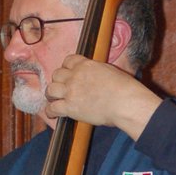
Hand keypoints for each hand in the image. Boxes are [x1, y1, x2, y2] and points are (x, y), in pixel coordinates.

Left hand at [44, 55, 160, 139]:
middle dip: (58, 81)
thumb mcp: (110, 71)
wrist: (125, 102)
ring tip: (54, 99)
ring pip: (50, 89)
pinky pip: (52, 108)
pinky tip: (52, 114)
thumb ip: (98, 72)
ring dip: (51, 95)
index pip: (68, 60)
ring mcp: (71, 91)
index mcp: (86, 65)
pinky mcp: (70, 107)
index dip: (66, 67)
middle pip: (56, 74)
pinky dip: (50, 111)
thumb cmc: (124, 89)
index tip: (67, 73)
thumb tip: (97, 77)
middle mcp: (75, 76)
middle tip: (61, 88)